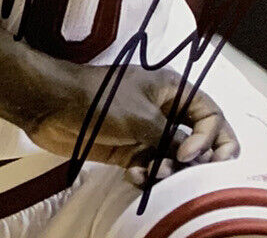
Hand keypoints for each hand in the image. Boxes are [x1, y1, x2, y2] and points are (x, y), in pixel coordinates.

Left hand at [27, 62, 238, 176]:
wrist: (54, 107)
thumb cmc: (99, 100)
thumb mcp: (141, 117)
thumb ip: (173, 138)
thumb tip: (197, 159)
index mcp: (173, 90)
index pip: (212, 115)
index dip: (209, 139)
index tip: (188, 156)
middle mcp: (165, 110)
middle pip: (200, 139)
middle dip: (196, 161)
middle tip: (184, 173)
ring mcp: (148, 131)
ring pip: (176, 159)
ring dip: (169, 171)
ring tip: (152, 173)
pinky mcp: (131, 150)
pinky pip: (153, 168)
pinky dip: (149, 176)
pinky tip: (134, 177)